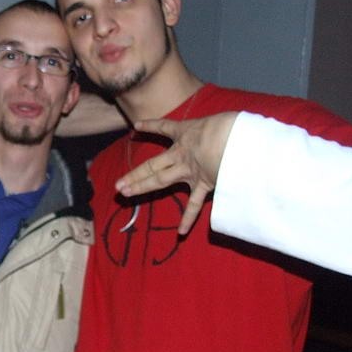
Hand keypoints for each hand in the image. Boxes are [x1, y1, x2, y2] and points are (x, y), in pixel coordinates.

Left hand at [115, 112, 238, 234]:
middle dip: (134, 174)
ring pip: (159, 181)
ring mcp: (189, 171)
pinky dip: (188, 218)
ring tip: (124, 194)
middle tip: (117, 185)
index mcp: (185, 133)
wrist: (234, 141)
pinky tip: (181, 232)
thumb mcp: (217, 119)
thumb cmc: (228, 125)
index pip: (163, 126)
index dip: (150, 125)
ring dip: (141, 187)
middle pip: (151, 165)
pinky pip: (194, 205)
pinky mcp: (202, 184)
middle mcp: (180, 154)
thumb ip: (216, 126)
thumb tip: (226, 126)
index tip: (136, 126)